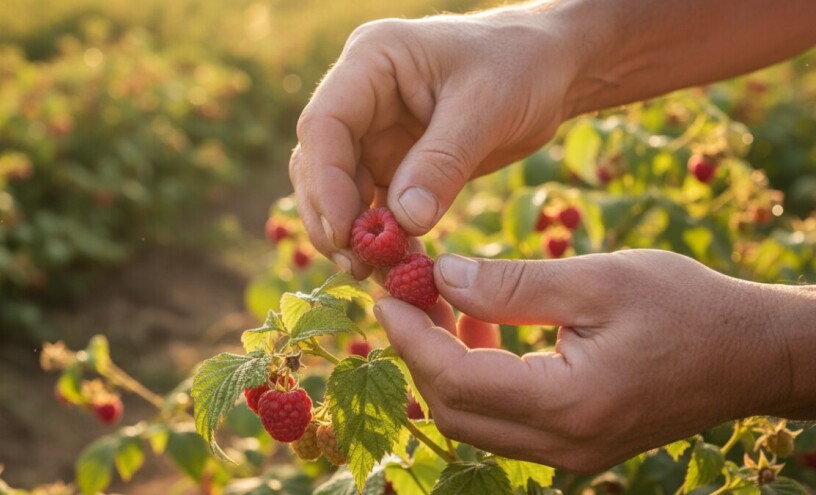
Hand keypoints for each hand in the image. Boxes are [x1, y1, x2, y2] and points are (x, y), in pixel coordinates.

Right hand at [291, 8, 576, 277]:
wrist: (549, 68)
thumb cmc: (521, 66)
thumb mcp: (487, 107)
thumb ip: (443, 162)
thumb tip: (405, 222)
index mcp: (372, 60)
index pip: (325, 124)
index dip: (326, 181)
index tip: (345, 233)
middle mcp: (360, 96)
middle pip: (319, 162)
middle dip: (331, 216)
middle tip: (355, 265)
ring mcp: (372, 131)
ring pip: (339, 190)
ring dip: (352, 235)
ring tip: (377, 274)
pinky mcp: (392, 163)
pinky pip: (373, 206)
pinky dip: (382, 238)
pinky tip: (397, 268)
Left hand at [376, 249, 814, 472]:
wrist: (751, 352)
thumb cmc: (684, 306)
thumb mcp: (596, 280)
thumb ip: (511, 284)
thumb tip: (440, 276)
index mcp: (567, 404)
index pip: (454, 380)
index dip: (410, 336)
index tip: (386, 293)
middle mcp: (562, 444)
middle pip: (453, 410)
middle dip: (418, 352)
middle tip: (407, 295)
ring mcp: (569, 454)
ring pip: (473, 421)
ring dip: (446, 365)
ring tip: (445, 304)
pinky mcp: (576, 444)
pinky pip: (504, 421)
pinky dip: (479, 378)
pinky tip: (485, 330)